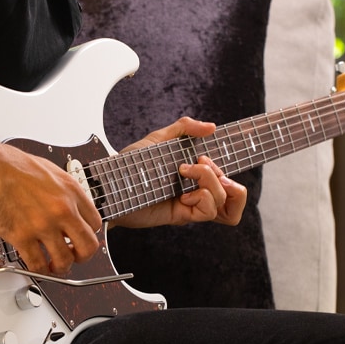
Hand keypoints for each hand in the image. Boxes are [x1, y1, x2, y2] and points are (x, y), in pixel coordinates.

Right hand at [0, 144, 101, 275]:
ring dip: (60, 268)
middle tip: (73, 257)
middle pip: (88, 246)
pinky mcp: (21, 236)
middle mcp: (61, 209)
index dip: (88, 234)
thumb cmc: (6, 162)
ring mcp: (43, 224)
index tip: (80, 238)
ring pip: (64, 260)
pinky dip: (38, 270)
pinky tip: (35, 267)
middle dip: (82, 256)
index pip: (95, 222)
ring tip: (53, 266)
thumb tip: (62, 202)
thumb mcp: (47, 170)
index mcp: (70, 190)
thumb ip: (59, 190)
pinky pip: (37, 264)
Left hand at [112, 117, 247, 228]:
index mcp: (194, 175)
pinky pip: (209, 211)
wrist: (110, 186)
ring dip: (209, 180)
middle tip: (199, 163)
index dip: (234, 170)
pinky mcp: (182, 216)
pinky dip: (201, 198)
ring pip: (224, 199)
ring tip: (185, 174)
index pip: (228, 178)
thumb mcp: (158, 140)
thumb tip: (212, 128)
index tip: (233, 152)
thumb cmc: (129, 166)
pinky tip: (183, 194)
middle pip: (235, 191)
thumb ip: (184, 128)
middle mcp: (196, 191)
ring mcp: (191, 204)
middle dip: (220, 171)